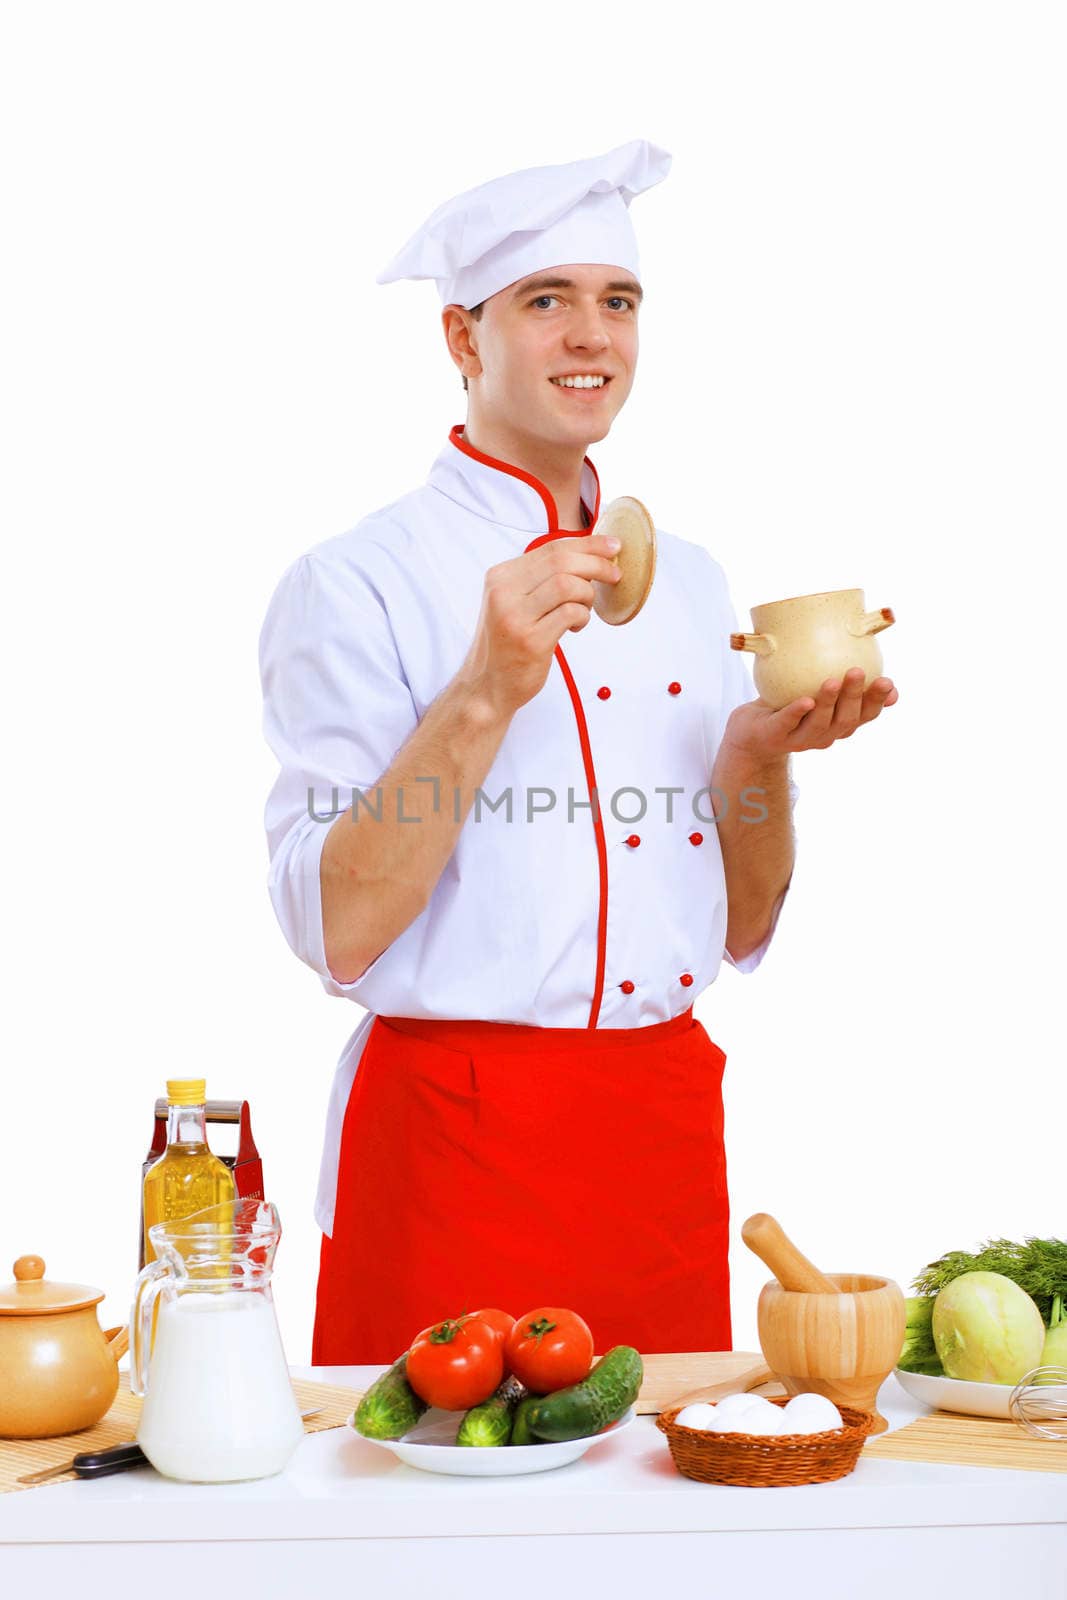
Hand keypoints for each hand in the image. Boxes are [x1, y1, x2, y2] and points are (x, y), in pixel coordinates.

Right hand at [459, 534, 622, 718]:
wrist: (486, 687)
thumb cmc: (507, 645)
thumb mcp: (512, 603)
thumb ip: (538, 581)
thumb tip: (586, 558)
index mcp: (500, 576)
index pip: (550, 547)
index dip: (587, 544)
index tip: (612, 546)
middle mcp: (503, 592)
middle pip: (561, 561)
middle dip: (596, 564)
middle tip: (615, 574)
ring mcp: (515, 616)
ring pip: (567, 584)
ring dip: (588, 595)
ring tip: (586, 609)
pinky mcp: (530, 640)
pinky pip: (570, 613)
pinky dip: (582, 616)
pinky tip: (577, 626)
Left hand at [723, 668, 898, 760]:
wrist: (751, 734)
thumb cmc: (788, 703)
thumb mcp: (815, 690)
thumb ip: (839, 679)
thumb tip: (864, 652)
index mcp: (839, 723)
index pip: (865, 715)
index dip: (878, 701)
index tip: (888, 682)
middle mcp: (825, 734)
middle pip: (846, 720)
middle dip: (855, 696)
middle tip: (857, 671)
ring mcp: (800, 739)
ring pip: (820, 723)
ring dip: (828, 702)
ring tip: (833, 681)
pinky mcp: (775, 736)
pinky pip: (787, 724)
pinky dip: (797, 712)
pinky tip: (805, 701)